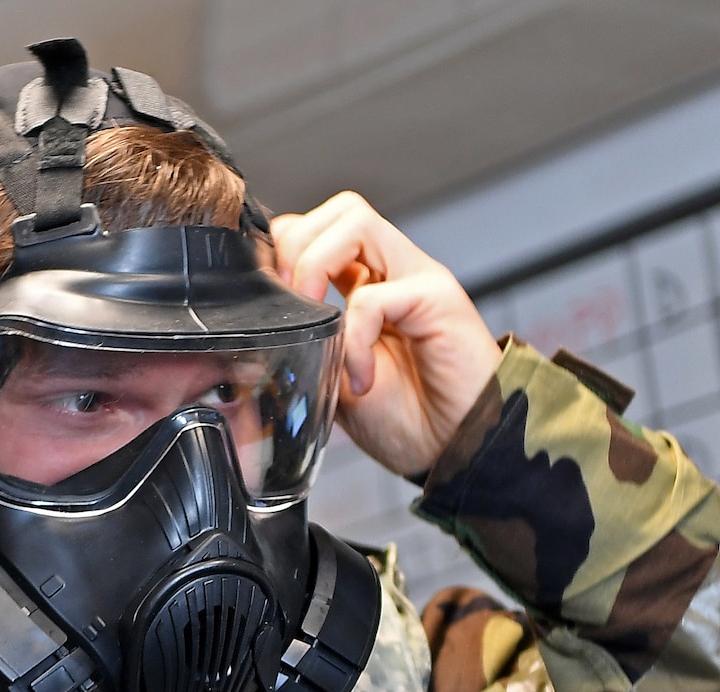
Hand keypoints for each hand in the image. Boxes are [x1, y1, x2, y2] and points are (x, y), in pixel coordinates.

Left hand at [273, 193, 502, 477]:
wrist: (460, 452)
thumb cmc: (409, 422)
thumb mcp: (333, 385)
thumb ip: (307, 351)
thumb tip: (259, 345)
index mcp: (369, 285)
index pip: (321, 231)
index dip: (286, 254)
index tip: (271, 303)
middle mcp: (395, 272)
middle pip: (339, 210)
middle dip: (297, 248)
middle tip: (290, 306)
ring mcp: (417, 279)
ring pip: (356, 223)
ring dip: (316, 266)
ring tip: (315, 323)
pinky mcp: (438, 298)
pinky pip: (376, 295)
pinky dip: (354, 338)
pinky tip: (361, 379)